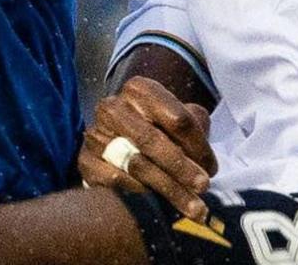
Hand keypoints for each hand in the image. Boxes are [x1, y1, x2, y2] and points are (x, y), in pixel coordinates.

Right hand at [79, 76, 216, 222]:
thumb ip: (194, 127)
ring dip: (168, 189)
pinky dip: (139, 194)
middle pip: (152, 139)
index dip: (198, 145)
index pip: (177, 118)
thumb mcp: (178, 121)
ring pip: (136, 164)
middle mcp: (113, 107)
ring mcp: (95, 134)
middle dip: (181, 167)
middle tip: (203, 187)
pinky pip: (115, 180)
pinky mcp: (85, 161)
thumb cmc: (158, 132)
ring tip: (193, 207)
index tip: (212, 167)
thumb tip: (203, 154)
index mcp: (139, 90)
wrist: (117, 147)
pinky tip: (158, 206)